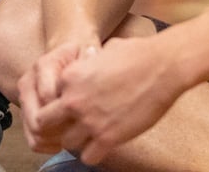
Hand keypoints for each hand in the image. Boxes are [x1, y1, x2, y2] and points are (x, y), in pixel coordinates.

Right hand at [16, 40, 97, 152]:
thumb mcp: (87, 54)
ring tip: (74, 137)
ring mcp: (24, 99)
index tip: (87, 115)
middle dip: (60, 130)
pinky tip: (64, 141)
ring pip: (34, 132)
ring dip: (55, 139)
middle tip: (80, 132)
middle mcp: (28, 82)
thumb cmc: (81, 59)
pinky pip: (33, 140)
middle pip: (38, 119)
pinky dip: (48, 145)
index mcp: (44, 65)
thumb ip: (90, 60)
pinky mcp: (25, 113)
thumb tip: (93, 59)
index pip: (49, 97)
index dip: (68, 112)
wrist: (66, 59)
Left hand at [36, 35, 188, 164]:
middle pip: (46, 123)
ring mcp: (89, 121)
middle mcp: (73, 100)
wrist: (161, 66)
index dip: (61, 102)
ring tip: (90, 136)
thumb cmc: (136, 54)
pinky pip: (88, 157)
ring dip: (77, 141)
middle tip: (72, 125)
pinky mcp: (108, 137)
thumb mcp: (103, 51)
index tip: (73, 105)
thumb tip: (92, 59)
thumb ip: (90, 61)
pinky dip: (93, 154)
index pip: (49, 98)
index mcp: (69, 77)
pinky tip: (103, 146)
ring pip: (67, 143)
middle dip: (57, 125)